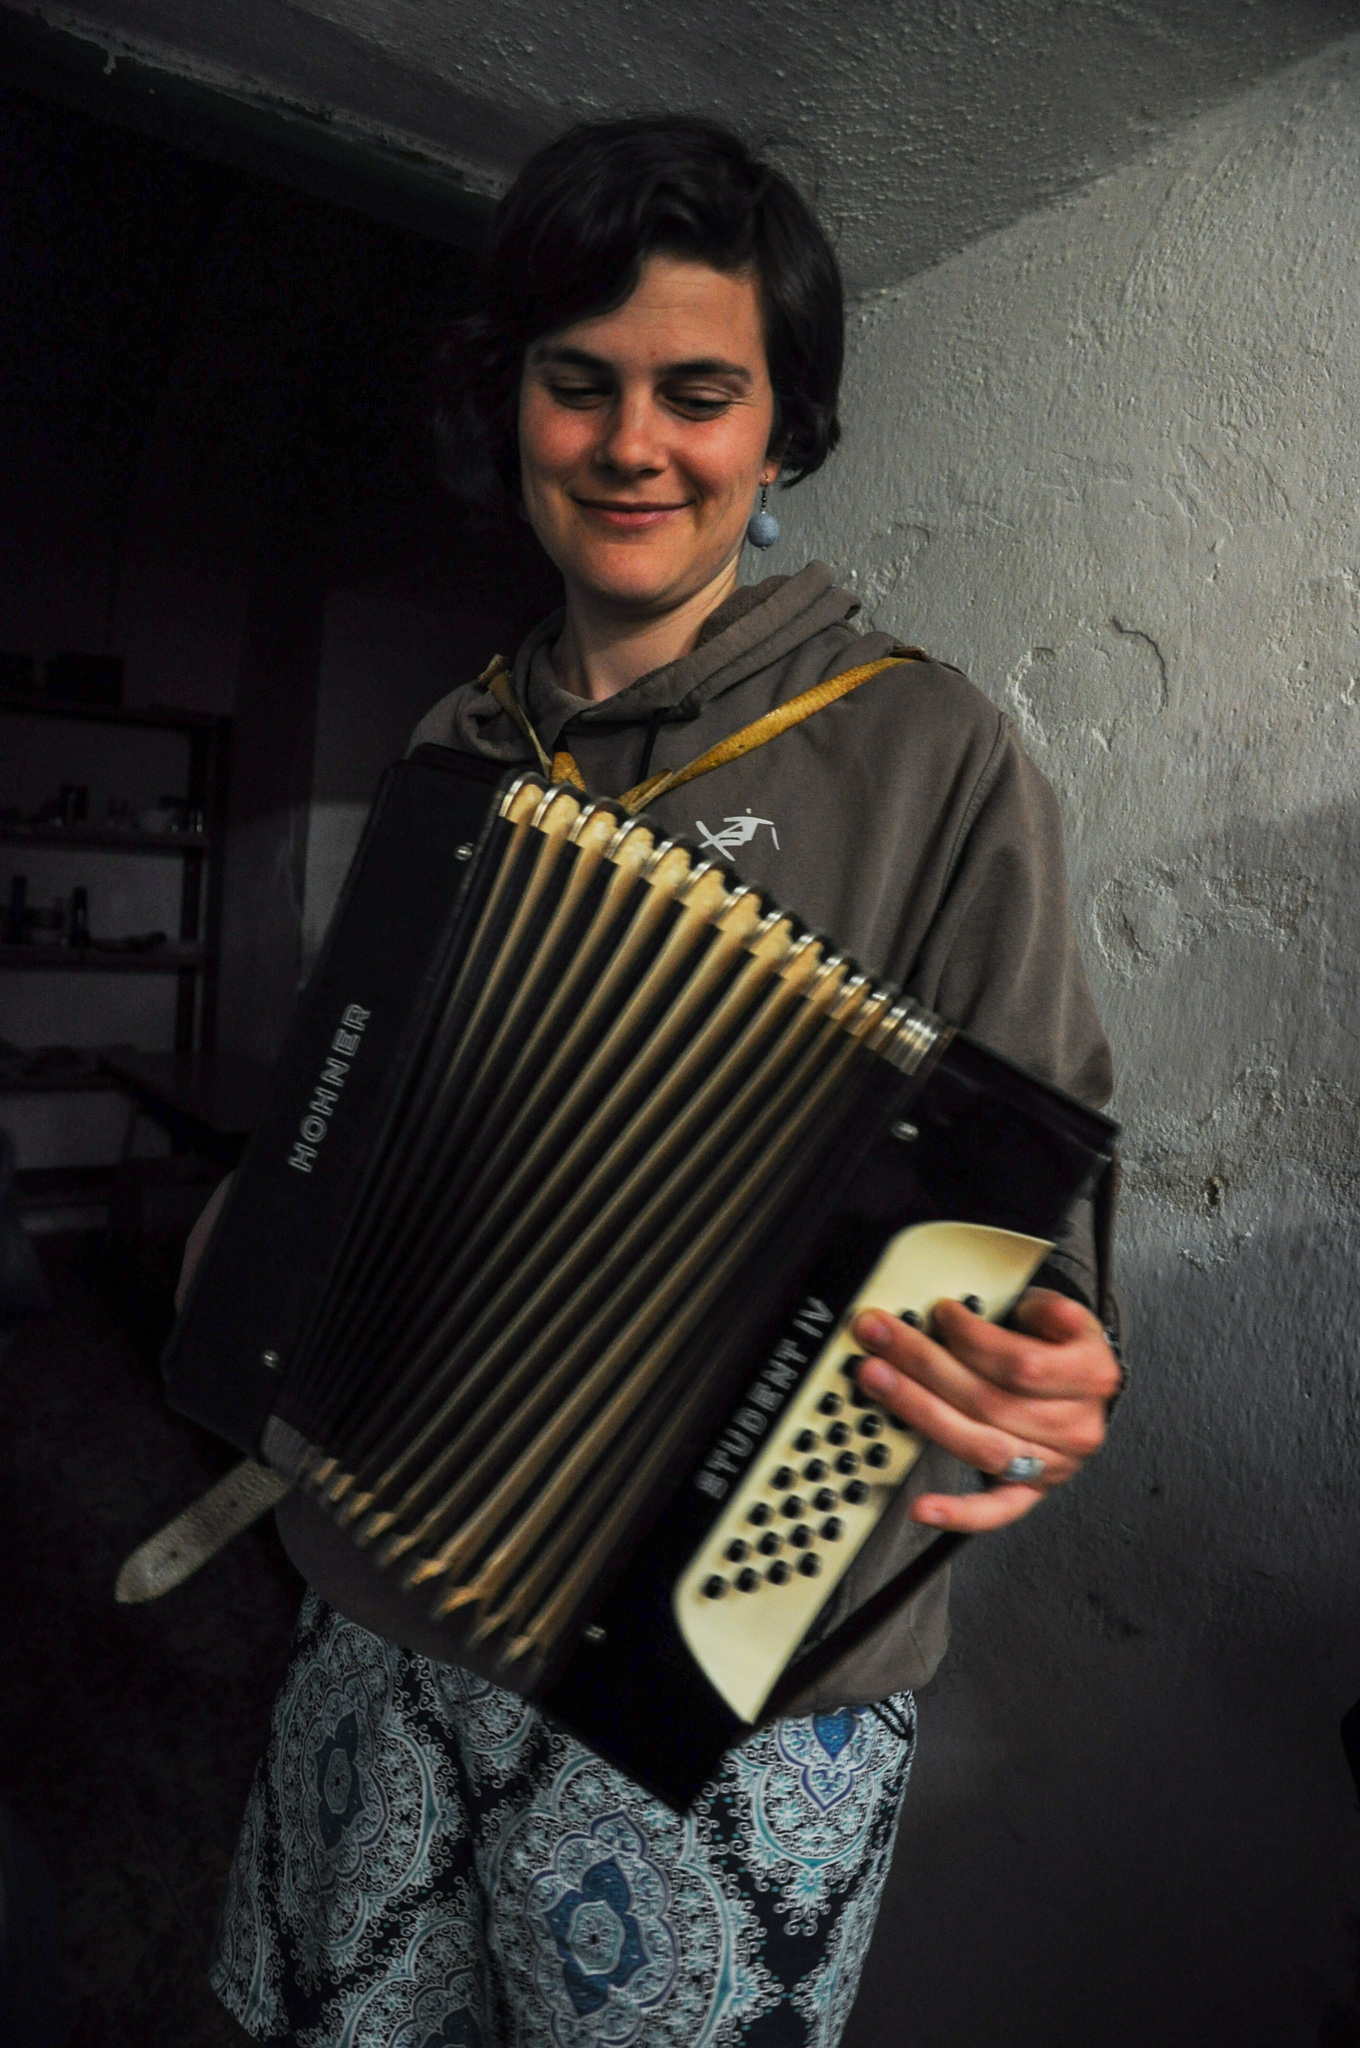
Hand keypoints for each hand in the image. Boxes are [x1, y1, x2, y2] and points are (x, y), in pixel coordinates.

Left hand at [851, 1288, 1120, 1532]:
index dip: (975, 1339)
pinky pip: (993, 1511)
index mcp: (1091, 1377)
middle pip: (990, 1402)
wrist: (1075, 1386)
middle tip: (879, 1335)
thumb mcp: (1058, 1314)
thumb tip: (1062, 1316)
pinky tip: (920, 1507)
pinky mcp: (1028, 1493)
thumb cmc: (1055, 1344)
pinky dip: (956, 1513)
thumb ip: (1051, 1311)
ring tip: (876, 1379)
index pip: (1023, 1364)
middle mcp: (1076, 1428)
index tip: (939, 1312)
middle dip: (925, 1364)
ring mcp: (1051, 1466)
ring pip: (979, 1446)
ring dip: (919, 1411)